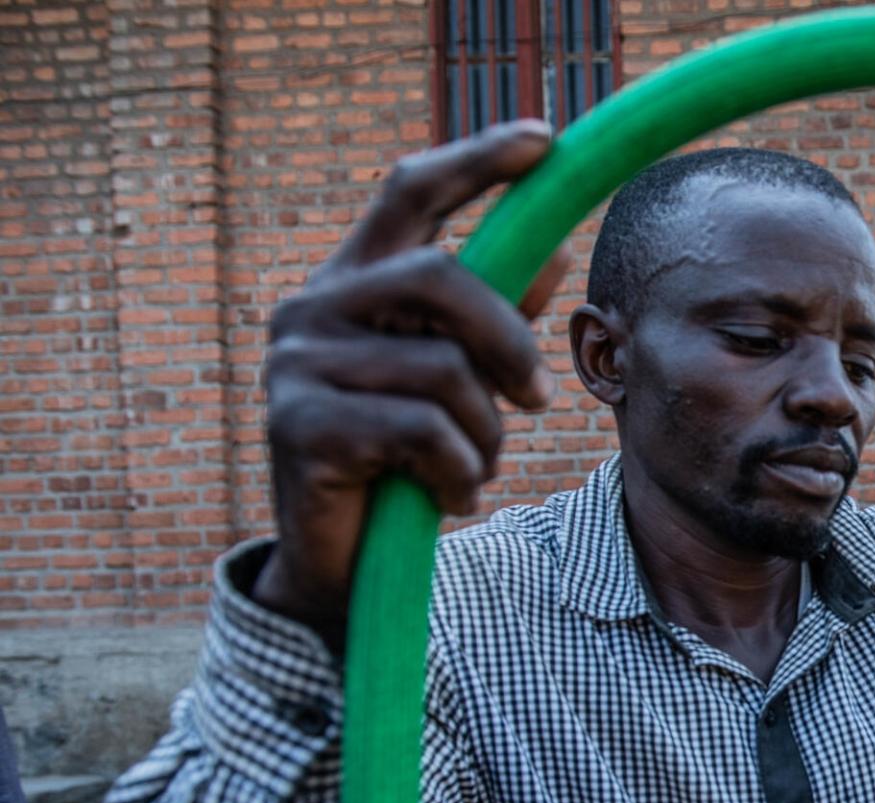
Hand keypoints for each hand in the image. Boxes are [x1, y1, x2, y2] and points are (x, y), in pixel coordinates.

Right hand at [254, 120, 573, 643]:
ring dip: (484, 434)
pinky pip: (422, 432)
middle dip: (509, 341)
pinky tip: (449, 496)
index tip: (544, 139)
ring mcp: (297, 364)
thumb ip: (493, 320)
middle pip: (441, 278)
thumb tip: (551, 250)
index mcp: (354, 283)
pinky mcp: (298, 425)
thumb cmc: (405, 461)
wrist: (344, 565)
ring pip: (443, 371)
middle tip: (536, 402)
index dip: (475, 160)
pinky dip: (459, 472)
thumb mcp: (458, 385)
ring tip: (472, 468)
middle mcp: (314, 308)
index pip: (409, 193)